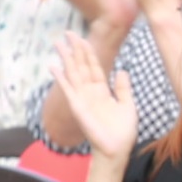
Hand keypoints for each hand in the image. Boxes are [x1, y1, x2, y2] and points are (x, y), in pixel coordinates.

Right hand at [51, 32, 138, 172]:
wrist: (116, 149)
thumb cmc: (123, 131)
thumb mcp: (128, 105)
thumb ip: (123, 88)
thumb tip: (121, 70)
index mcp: (102, 90)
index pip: (94, 66)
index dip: (89, 52)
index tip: (83, 38)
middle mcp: (90, 92)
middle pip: (81, 65)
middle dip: (75, 49)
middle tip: (68, 32)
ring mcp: (82, 98)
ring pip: (73, 73)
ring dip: (65, 58)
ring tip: (58, 43)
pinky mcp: (77, 106)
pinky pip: (67, 89)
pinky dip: (60, 78)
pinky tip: (53, 66)